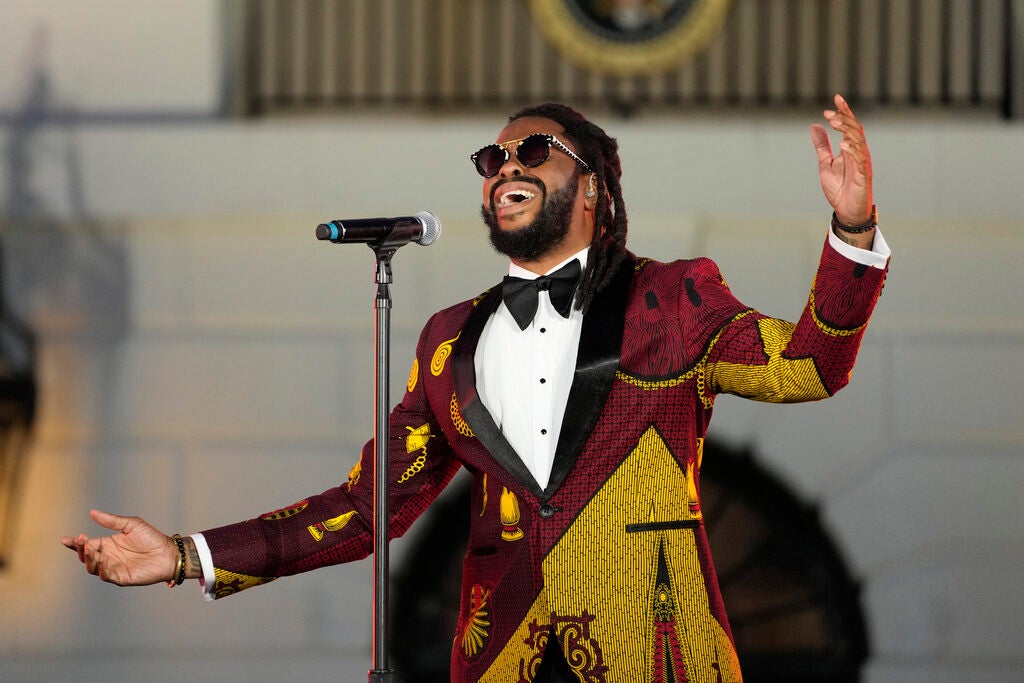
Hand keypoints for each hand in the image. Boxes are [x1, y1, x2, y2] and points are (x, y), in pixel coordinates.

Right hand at [60, 509, 177, 585]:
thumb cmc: (152, 538)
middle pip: (86, 557)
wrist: (168, 552)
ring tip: (92, 550)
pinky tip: (101, 561)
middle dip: (81, 550)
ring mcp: (113, 568)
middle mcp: (107, 557)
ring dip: (89, 559)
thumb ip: (111, 521)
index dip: (75, 543)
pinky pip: (106, 576)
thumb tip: (92, 512)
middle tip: (82, 541)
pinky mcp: (121, 578)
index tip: (65, 539)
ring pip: (93, 567)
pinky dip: (101, 570)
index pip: (87, 545)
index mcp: (107, 544)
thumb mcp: (131, 525)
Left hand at [810, 94, 873, 225]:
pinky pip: (861, 161)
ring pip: (859, 141)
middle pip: (856, 129)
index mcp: (851, 148)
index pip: (849, 125)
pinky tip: (843, 144)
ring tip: (836, 122)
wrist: (847, 211)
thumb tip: (815, 125)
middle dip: (844, 119)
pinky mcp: (863, 176)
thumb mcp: (825, 163)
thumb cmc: (840, 188)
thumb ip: (822, 145)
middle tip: (830, 114)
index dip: (844, 111)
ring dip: (848, 131)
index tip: (836, 98)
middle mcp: (859, 153)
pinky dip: (853, 151)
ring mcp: (862, 164)